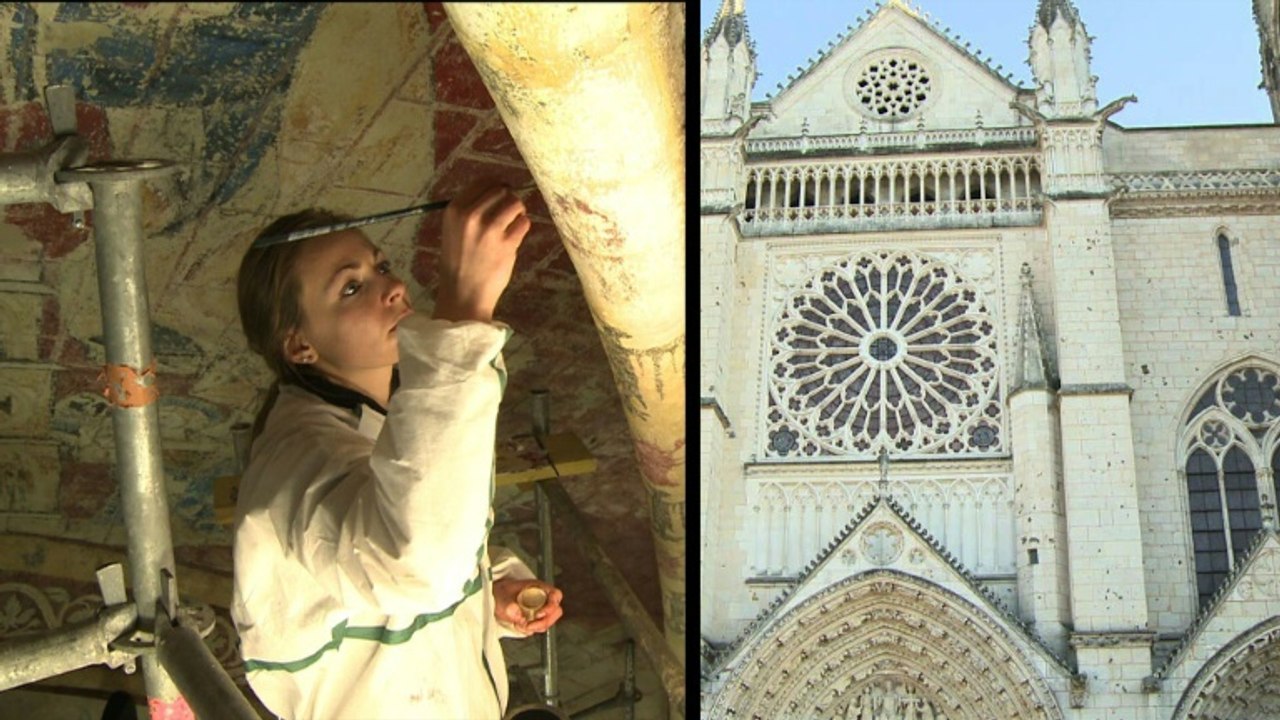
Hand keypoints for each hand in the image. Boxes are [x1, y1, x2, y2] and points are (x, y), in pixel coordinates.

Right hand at [433, 181, 530, 322]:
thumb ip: (470, 210)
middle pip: (501, 191)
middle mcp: (471, 216)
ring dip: (518, 212)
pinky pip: (524, 223)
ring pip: (515, 203)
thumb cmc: (459, 262)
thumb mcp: (454, 230)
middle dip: (508, 199)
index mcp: (455, 210)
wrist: (463, 293)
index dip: (497, 186)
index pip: (482, 182)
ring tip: (512, 224)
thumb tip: (497, 190)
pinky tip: (514, 238)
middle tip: (509, 213)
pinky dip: (522, 227)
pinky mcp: (506, 243)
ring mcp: (490, 229)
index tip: (502, 194)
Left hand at [492, 578, 563, 634]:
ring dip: (535, 627)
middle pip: (556, 612)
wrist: (495, 599)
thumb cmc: (501, 592)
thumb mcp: (502, 596)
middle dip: (544, 622)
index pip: (555, 595)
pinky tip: (518, 625)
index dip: (552, 606)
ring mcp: (539, 609)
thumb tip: (516, 612)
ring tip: (520, 624)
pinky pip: (538, 628)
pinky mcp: (535, 619)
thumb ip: (508, 604)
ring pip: (548, 622)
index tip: (539, 614)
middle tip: (530, 625)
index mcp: (539, 587)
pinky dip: (528, 630)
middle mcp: (542, 598)